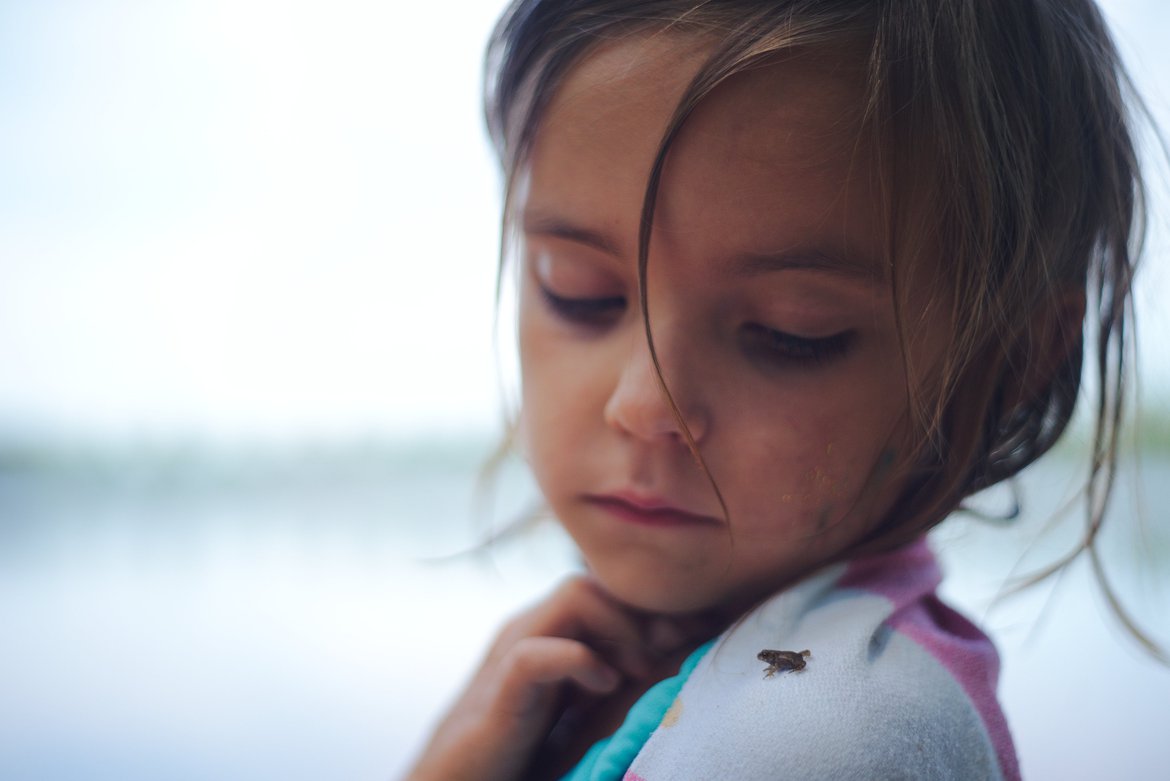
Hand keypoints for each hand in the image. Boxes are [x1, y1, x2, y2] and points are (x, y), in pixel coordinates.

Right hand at [402, 576, 700, 780]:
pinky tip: (604, 686)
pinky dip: (579, 661)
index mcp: (551, 629)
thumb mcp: (580, 707)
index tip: (702, 629)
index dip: (657, 602)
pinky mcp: (498, 695)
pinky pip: (536, 653)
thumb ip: (616, 676)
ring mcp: (511, 656)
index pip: (608, 586)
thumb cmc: (520, 749)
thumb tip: (678, 655)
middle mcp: (531, 629)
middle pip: (597, 578)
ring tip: (640, 670)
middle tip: (676, 650)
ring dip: (620, 627)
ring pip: (573, 594)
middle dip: (644, 608)